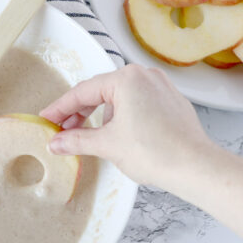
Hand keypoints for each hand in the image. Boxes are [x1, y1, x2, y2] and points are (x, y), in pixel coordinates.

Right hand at [40, 65, 214, 188]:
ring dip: (101, 116)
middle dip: (80, 113)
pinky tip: (115, 134)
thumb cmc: (156, 152)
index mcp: (126, 78)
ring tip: (89, 137)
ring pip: (120, 98)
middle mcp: (144, 76)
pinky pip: (138, 104)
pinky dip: (121, 117)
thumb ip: (77, 140)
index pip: (83, 92)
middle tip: (62, 130)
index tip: (47, 119)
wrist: (195, 167)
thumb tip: (56, 142)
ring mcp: (160, 87)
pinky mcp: (171, 101)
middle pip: (101, 92)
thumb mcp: (107, 145)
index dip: (60, 108)